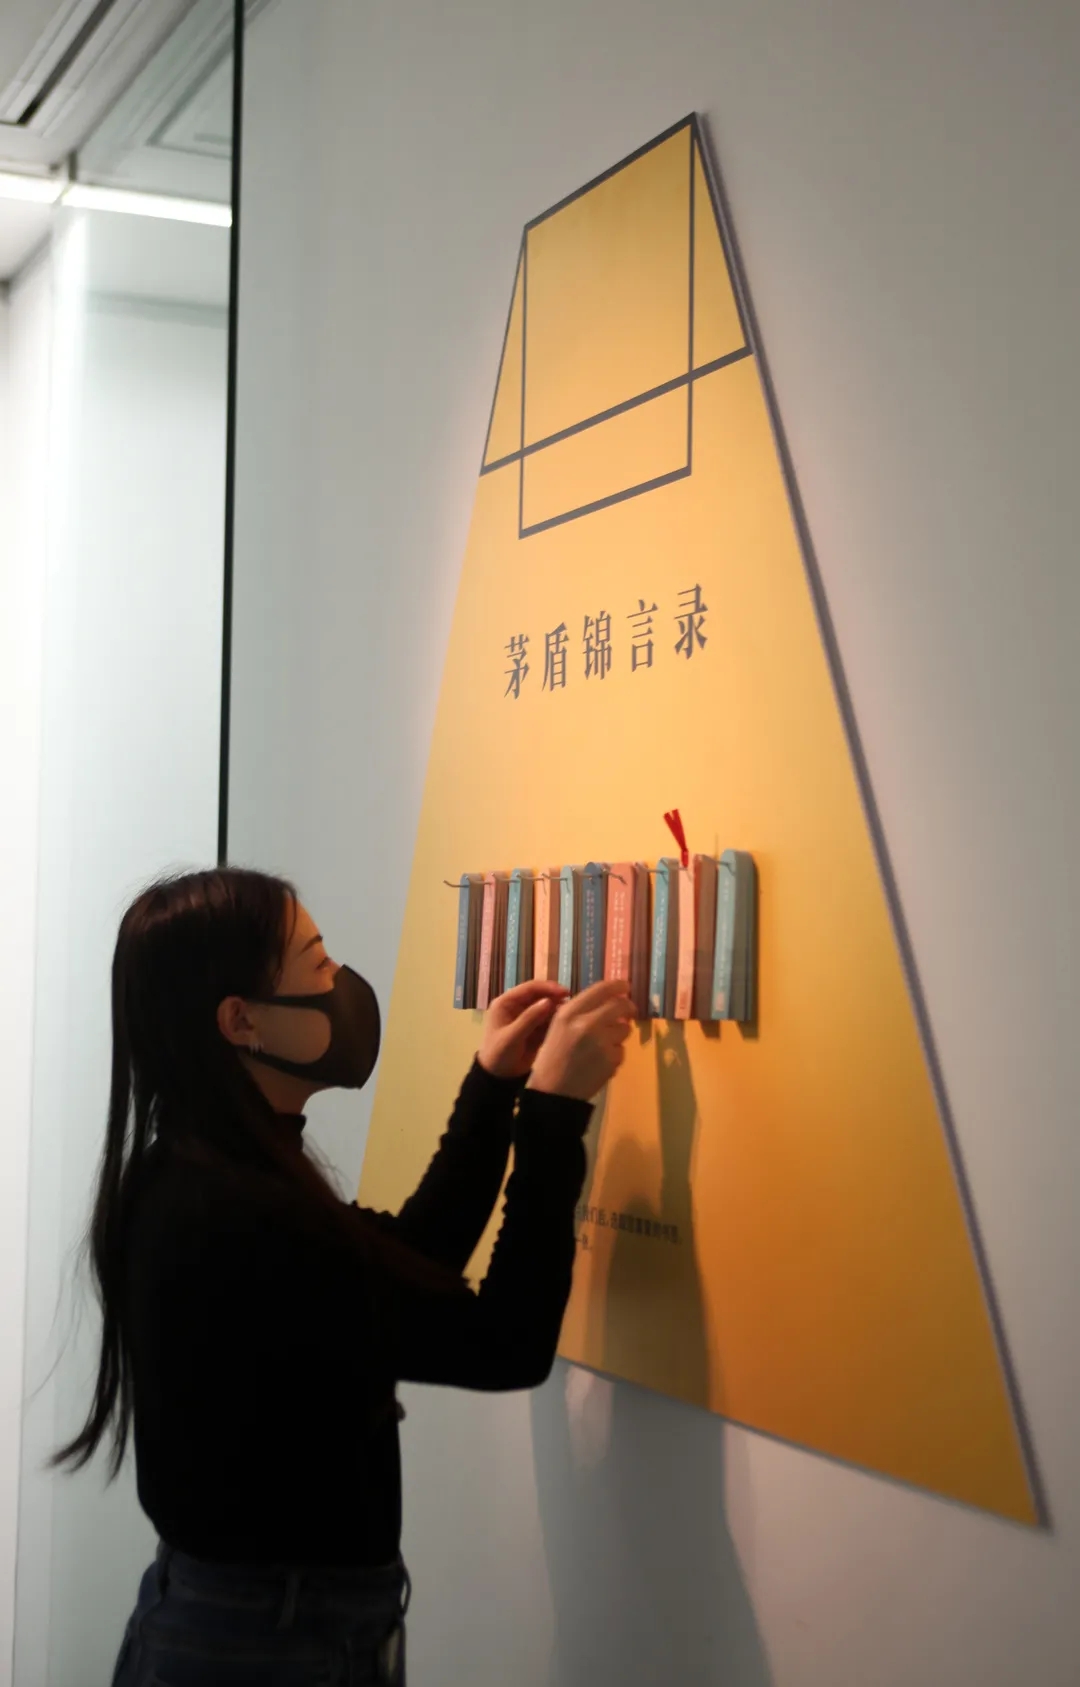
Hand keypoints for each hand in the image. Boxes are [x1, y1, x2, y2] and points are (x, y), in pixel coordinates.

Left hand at [478, 981, 569, 1079]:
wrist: (499, 1078)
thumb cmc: (499, 1055)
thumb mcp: (512, 1037)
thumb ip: (529, 1018)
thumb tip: (549, 1001)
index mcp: (506, 1003)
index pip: (529, 988)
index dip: (547, 988)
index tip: (565, 993)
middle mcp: (517, 1007)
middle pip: (540, 996)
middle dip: (555, 998)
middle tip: (572, 1004)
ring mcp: (527, 1018)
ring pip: (546, 1008)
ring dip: (558, 1010)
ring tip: (571, 1015)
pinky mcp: (536, 1029)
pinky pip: (549, 1020)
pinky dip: (557, 1021)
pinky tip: (567, 1025)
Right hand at [526, 979, 634, 1100]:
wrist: (553, 1092)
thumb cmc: (553, 1057)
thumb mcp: (558, 1026)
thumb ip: (580, 1011)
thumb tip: (610, 1000)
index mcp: (570, 1012)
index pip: (601, 990)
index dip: (618, 985)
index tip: (625, 986)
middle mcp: (587, 1023)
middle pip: (621, 1006)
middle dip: (628, 1007)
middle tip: (629, 1011)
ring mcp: (601, 1042)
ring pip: (625, 1029)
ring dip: (619, 1035)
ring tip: (603, 1045)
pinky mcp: (611, 1060)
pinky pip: (622, 1050)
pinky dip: (615, 1054)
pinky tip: (600, 1062)